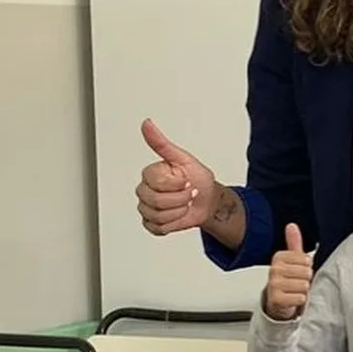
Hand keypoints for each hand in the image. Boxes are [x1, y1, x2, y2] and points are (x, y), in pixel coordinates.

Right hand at [135, 119, 218, 235]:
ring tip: (185, 204)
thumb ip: (162, 144)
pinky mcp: (150, 223)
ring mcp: (145, 207)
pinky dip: (174, 223)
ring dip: (179, 211)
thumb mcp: (185, 159)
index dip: (178, 184)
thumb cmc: (198, 179)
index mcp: (150, 174)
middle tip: (189, 193)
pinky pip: (158, 228)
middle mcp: (144, 190)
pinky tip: (179, 214)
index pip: (157, 183)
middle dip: (180, 199)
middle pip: (156, 201)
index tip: (187, 180)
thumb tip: (147, 123)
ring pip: (157, 216)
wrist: (208, 201)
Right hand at [264, 224, 312, 320]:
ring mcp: (273, 285)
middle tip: (298, 282)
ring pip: (303, 285)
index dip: (307, 266)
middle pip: (306, 272)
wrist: (279, 302)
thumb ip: (294, 242)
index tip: (300, 270)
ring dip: (303, 290)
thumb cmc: (289, 280)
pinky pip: (299, 298)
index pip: (306, 259)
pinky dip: (300, 300)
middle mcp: (274, 270)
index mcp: (278, 258)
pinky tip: (294, 299)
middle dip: (306, 279)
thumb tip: (291, 225)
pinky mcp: (276, 299)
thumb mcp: (293, 260)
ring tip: (296, 290)